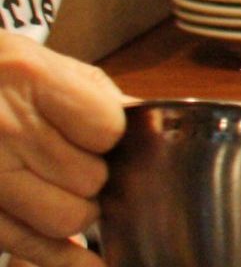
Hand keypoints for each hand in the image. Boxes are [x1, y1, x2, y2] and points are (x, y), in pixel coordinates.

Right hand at [0, 31, 124, 266]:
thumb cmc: (1, 75)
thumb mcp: (46, 65)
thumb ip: (97, 98)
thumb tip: (152, 125)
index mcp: (30, 79)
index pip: (107, 130)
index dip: (113, 139)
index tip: (103, 137)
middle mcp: (4, 128)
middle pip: (89, 180)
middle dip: (98, 180)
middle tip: (82, 168)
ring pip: (64, 219)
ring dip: (77, 213)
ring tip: (65, 193)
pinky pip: (27, 245)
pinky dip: (59, 257)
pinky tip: (85, 260)